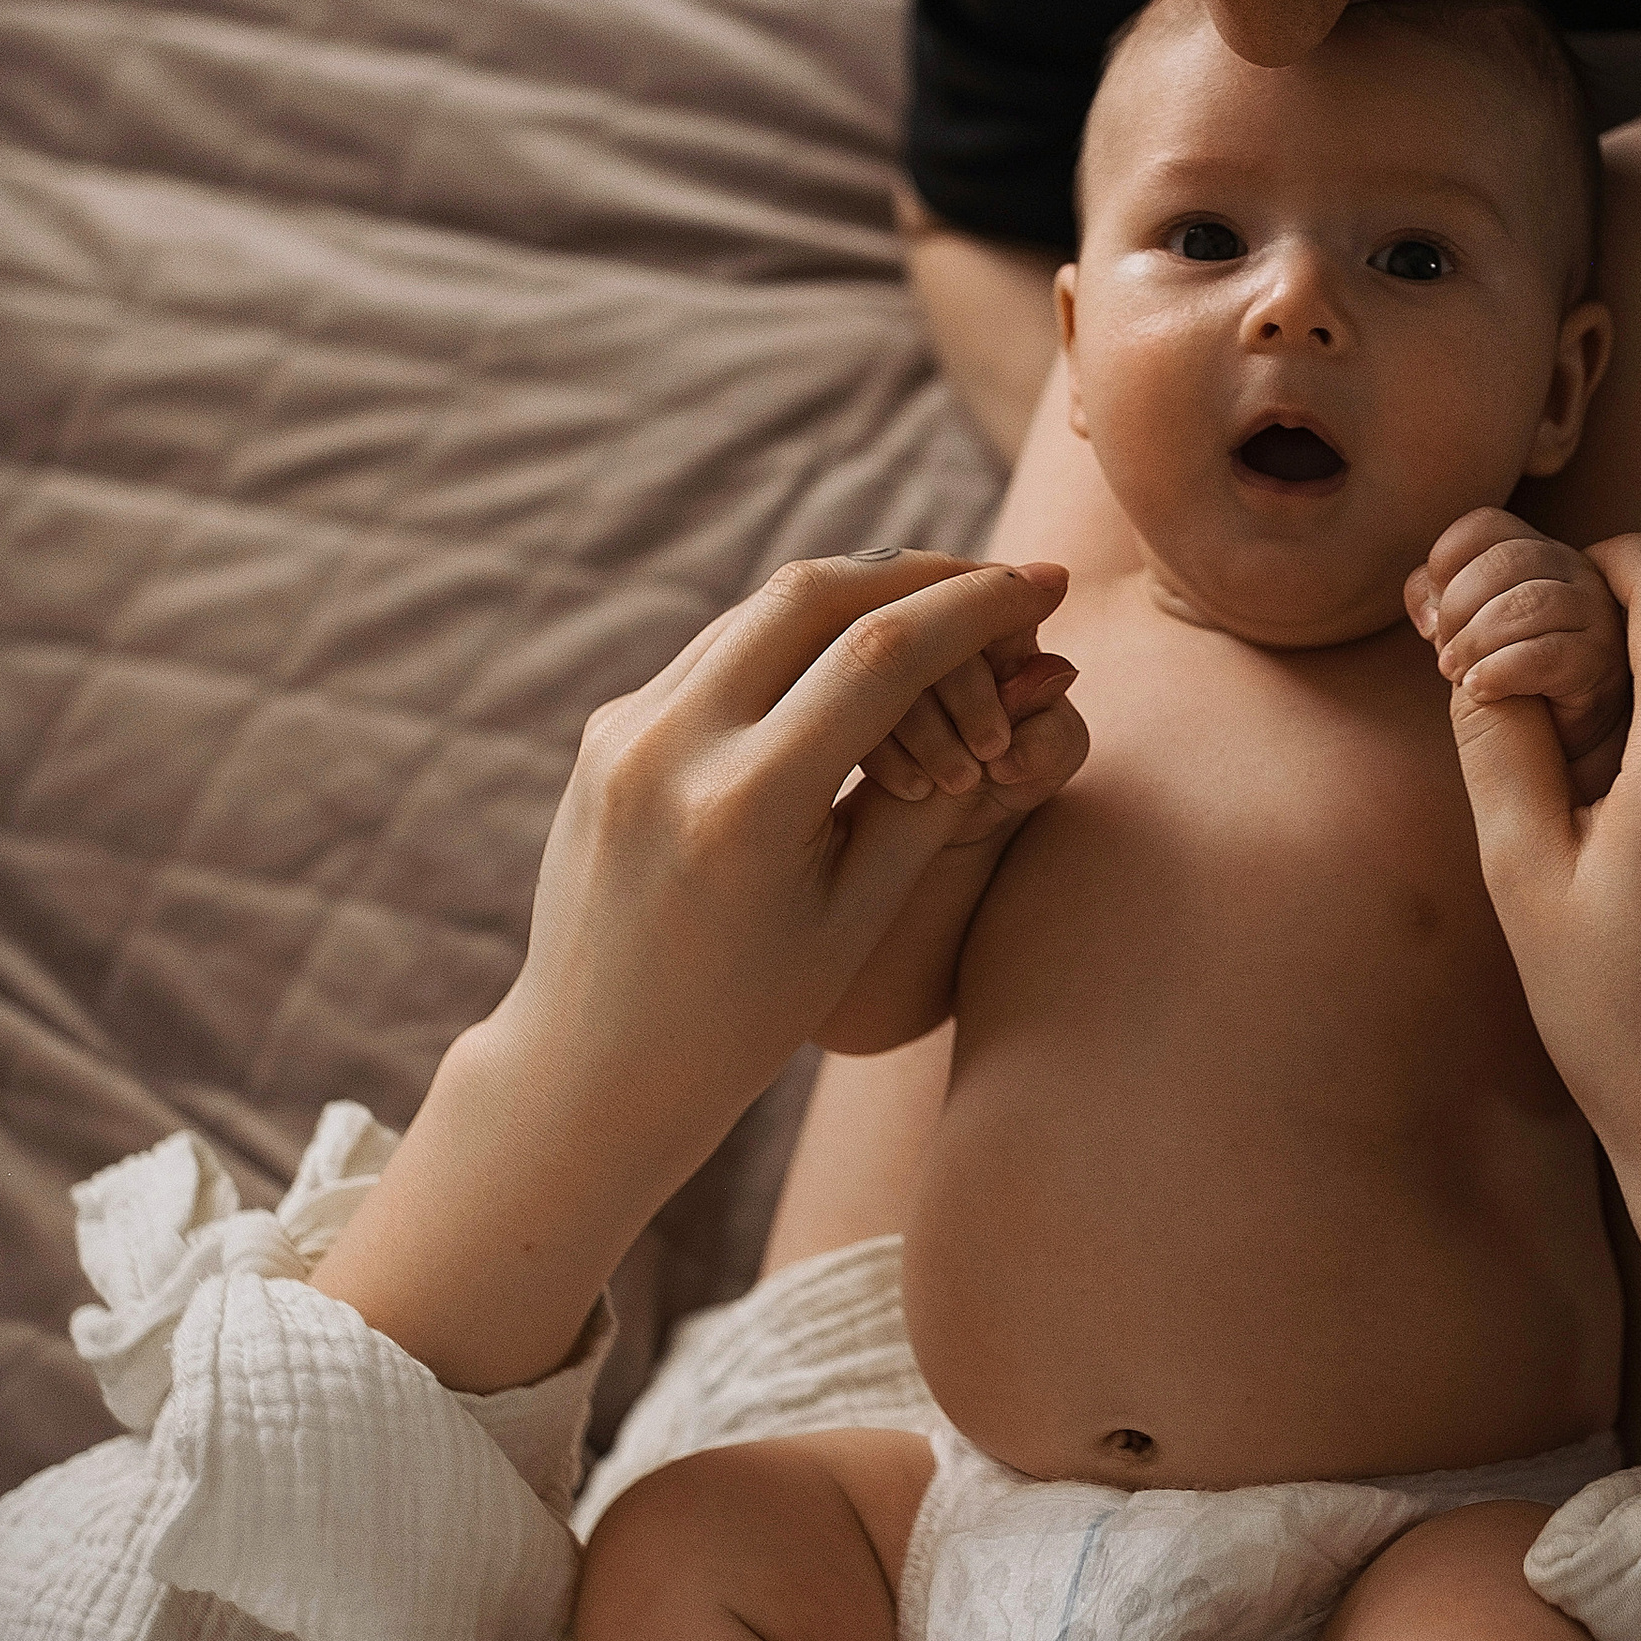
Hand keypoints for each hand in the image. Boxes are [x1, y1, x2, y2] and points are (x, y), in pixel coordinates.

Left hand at [313, 553, 1085, 1389]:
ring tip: (943, 616)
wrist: (593, 1068)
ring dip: (859, 597)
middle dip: (920, 573)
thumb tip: (1015, 678)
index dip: (975, 608)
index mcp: (743, 807)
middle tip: (999, 584)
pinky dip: (798, 638)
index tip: (1046, 585)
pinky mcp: (607, 730)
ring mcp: (623, 731)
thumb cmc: (749, 1016)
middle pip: (814, 595)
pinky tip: (858, 657)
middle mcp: (669, 748)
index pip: (880, 655)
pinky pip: (719, 650)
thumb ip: (932, 793)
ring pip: (760, 610)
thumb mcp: (860, 913)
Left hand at [1408, 509, 1631, 799]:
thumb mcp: (1469, 635)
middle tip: (1444, 656)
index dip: (1446, 562)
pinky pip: (1547, 653)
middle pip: (1505, 560)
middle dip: (1458, 608)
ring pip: (1528, 602)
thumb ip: (1440, 604)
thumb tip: (1425, 607)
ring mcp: (1597, 616)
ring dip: (1476, 641)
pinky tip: (1480, 689)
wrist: (1565, 749)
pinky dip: (1501, 670)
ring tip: (1458, 675)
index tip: (1433, 615)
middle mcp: (1576, 574)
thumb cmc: (1512, 682)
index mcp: (1539, 555)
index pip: (1486, 526)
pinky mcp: (1603, 665)